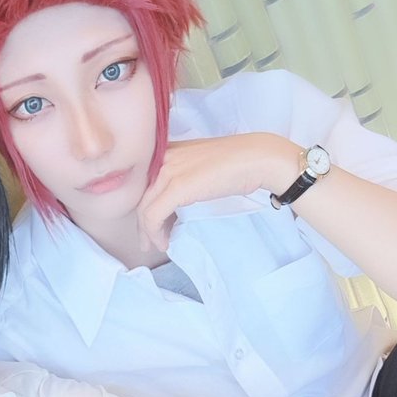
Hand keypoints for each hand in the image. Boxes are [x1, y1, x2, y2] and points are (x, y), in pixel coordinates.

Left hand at [137, 131, 296, 251]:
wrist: (256, 159)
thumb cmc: (235, 164)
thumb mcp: (199, 168)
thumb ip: (181, 179)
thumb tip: (170, 205)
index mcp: (167, 150)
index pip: (144, 183)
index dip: (143, 207)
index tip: (148, 228)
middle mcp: (163, 157)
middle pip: (141, 197)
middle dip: (141, 224)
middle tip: (146, 243)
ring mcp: (168, 170)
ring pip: (144, 208)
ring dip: (148, 233)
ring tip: (158, 246)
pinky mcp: (176, 187)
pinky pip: (153, 216)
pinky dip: (155, 233)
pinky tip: (164, 242)